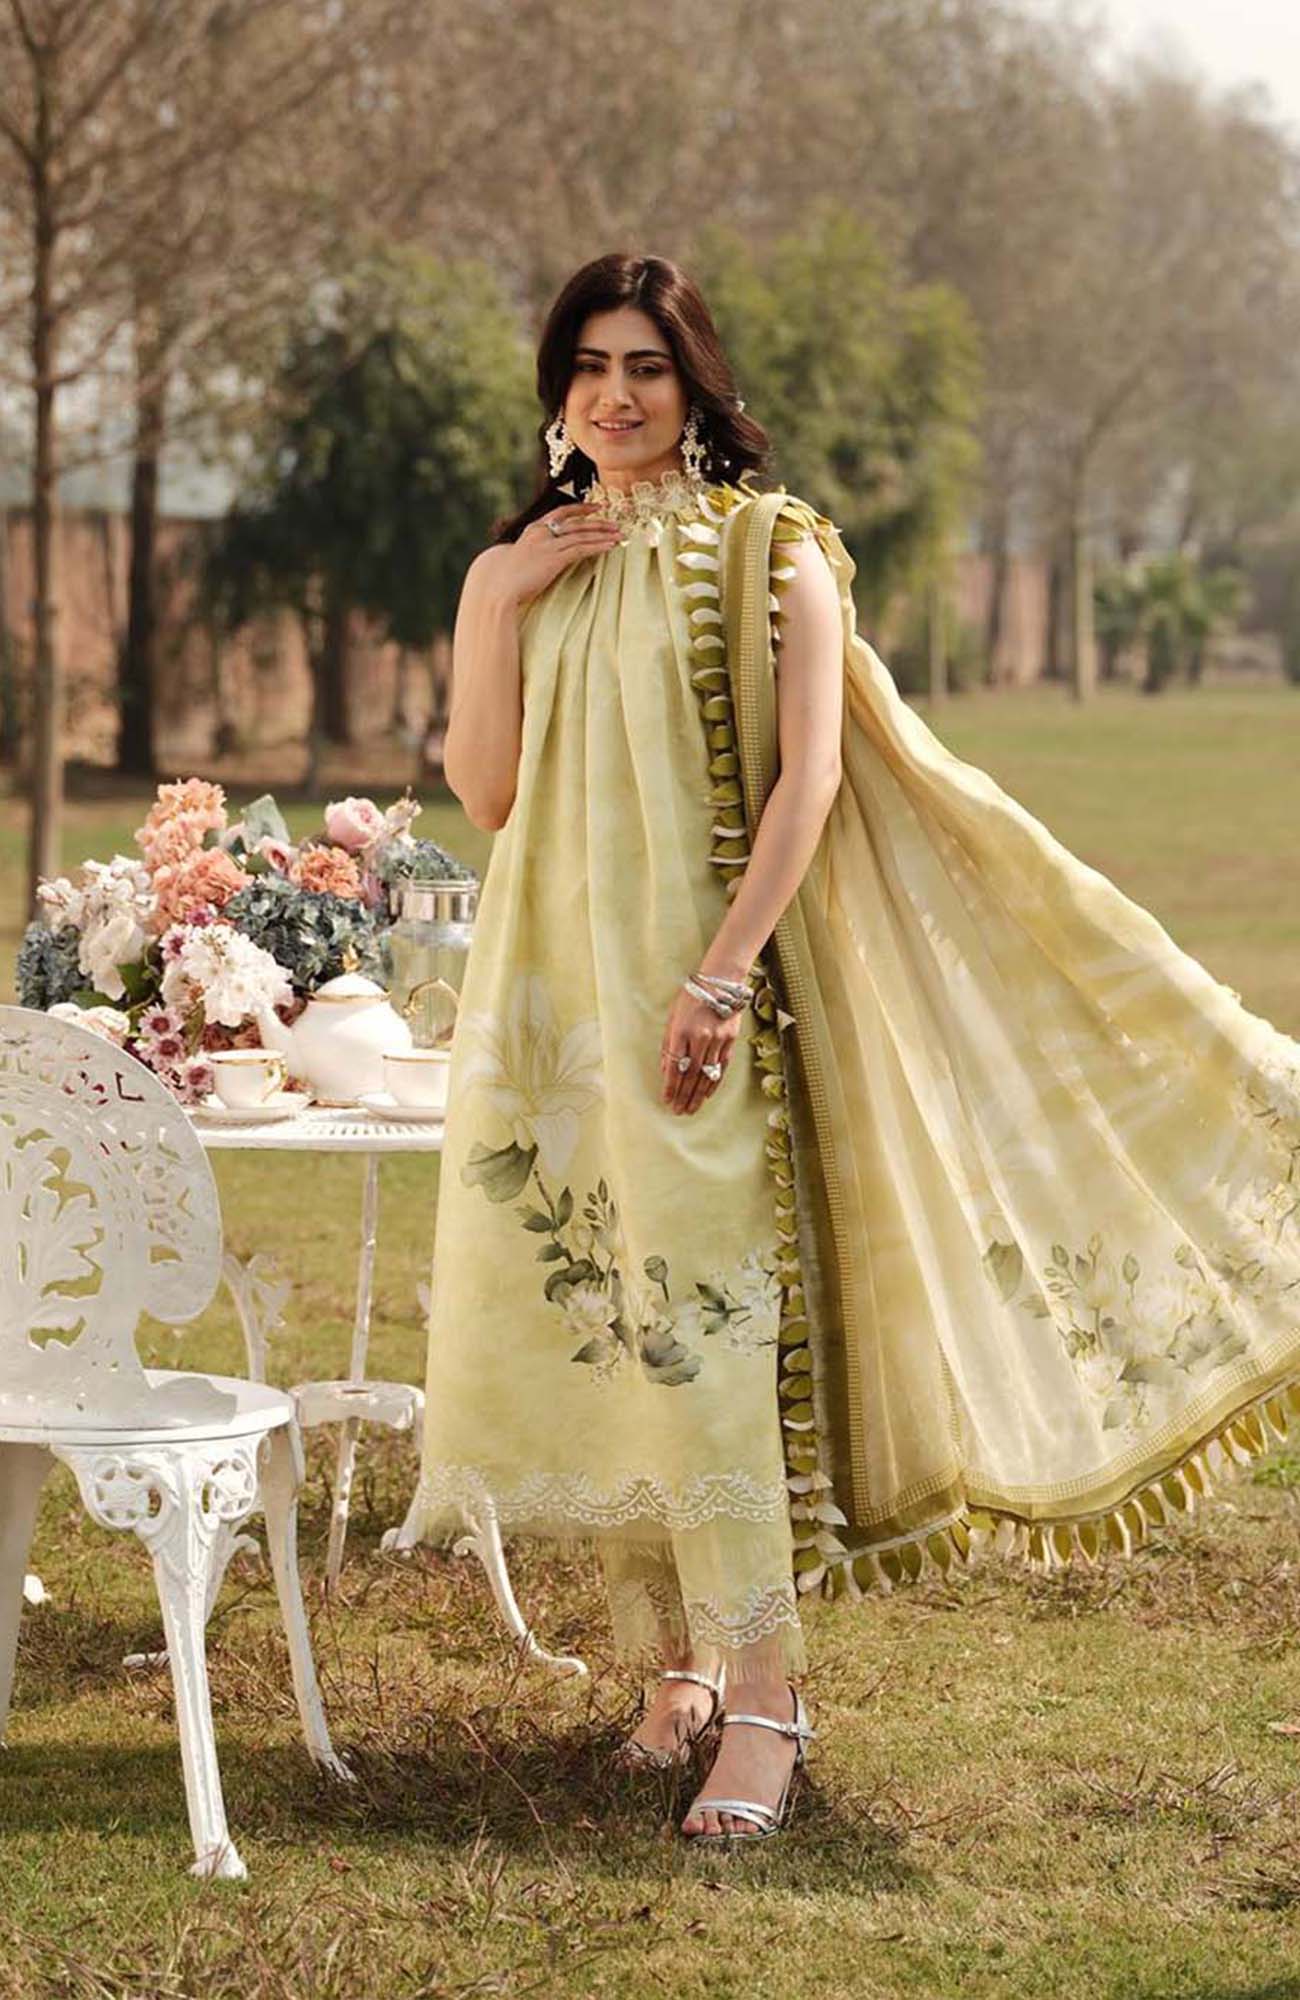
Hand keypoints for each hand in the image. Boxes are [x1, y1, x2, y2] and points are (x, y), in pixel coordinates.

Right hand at [497, 502, 623, 607]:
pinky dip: (598, 546)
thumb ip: (534, 553)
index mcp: (532, 529)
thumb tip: (545, 558)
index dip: (580, 509)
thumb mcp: (520, 559)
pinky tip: (610, 547)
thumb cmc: (506, 579)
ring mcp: (548, 544)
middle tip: (616, 524)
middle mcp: (541, 532)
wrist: (499, 588)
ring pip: (581, 534)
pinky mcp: (554, 558)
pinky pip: (581, 549)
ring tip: (620, 536)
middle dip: (598, 523)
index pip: (560, 512)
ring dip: (603, 534)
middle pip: (576, 522)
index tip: (596, 508)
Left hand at [659, 986, 744, 1114]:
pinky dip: (713, 1083)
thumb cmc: (691, 998)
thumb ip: (669, 1044)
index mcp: (681, 1031)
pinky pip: (720, 1068)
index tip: (666, 1101)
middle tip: (678, 1111)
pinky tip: (707, 1095)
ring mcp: (717, 1040)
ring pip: (707, 1075)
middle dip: (683, 1096)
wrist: (720, 983)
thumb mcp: (673, 1018)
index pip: (675, 1066)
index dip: (671, 1086)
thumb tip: (667, 1070)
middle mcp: (699, 1038)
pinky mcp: (729, 1041)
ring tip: (691, 1109)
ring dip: (698, 1095)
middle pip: (690, 1075)